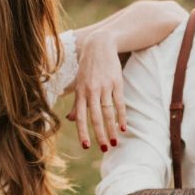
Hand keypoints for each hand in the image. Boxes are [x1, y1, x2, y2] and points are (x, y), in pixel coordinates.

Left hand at [65, 33, 126, 151]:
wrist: (99, 45)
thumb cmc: (87, 67)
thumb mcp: (79, 83)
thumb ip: (77, 102)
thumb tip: (71, 119)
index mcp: (80, 93)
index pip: (81, 116)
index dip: (83, 132)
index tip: (86, 146)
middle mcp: (91, 91)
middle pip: (95, 117)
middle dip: (100, 134)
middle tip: (104, 149)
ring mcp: (104, 87)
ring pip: (108, 112)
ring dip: (112, 129)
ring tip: (115, 142)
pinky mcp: (116, 82)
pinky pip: (119, 102)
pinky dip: (121, 116)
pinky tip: (123, 127)